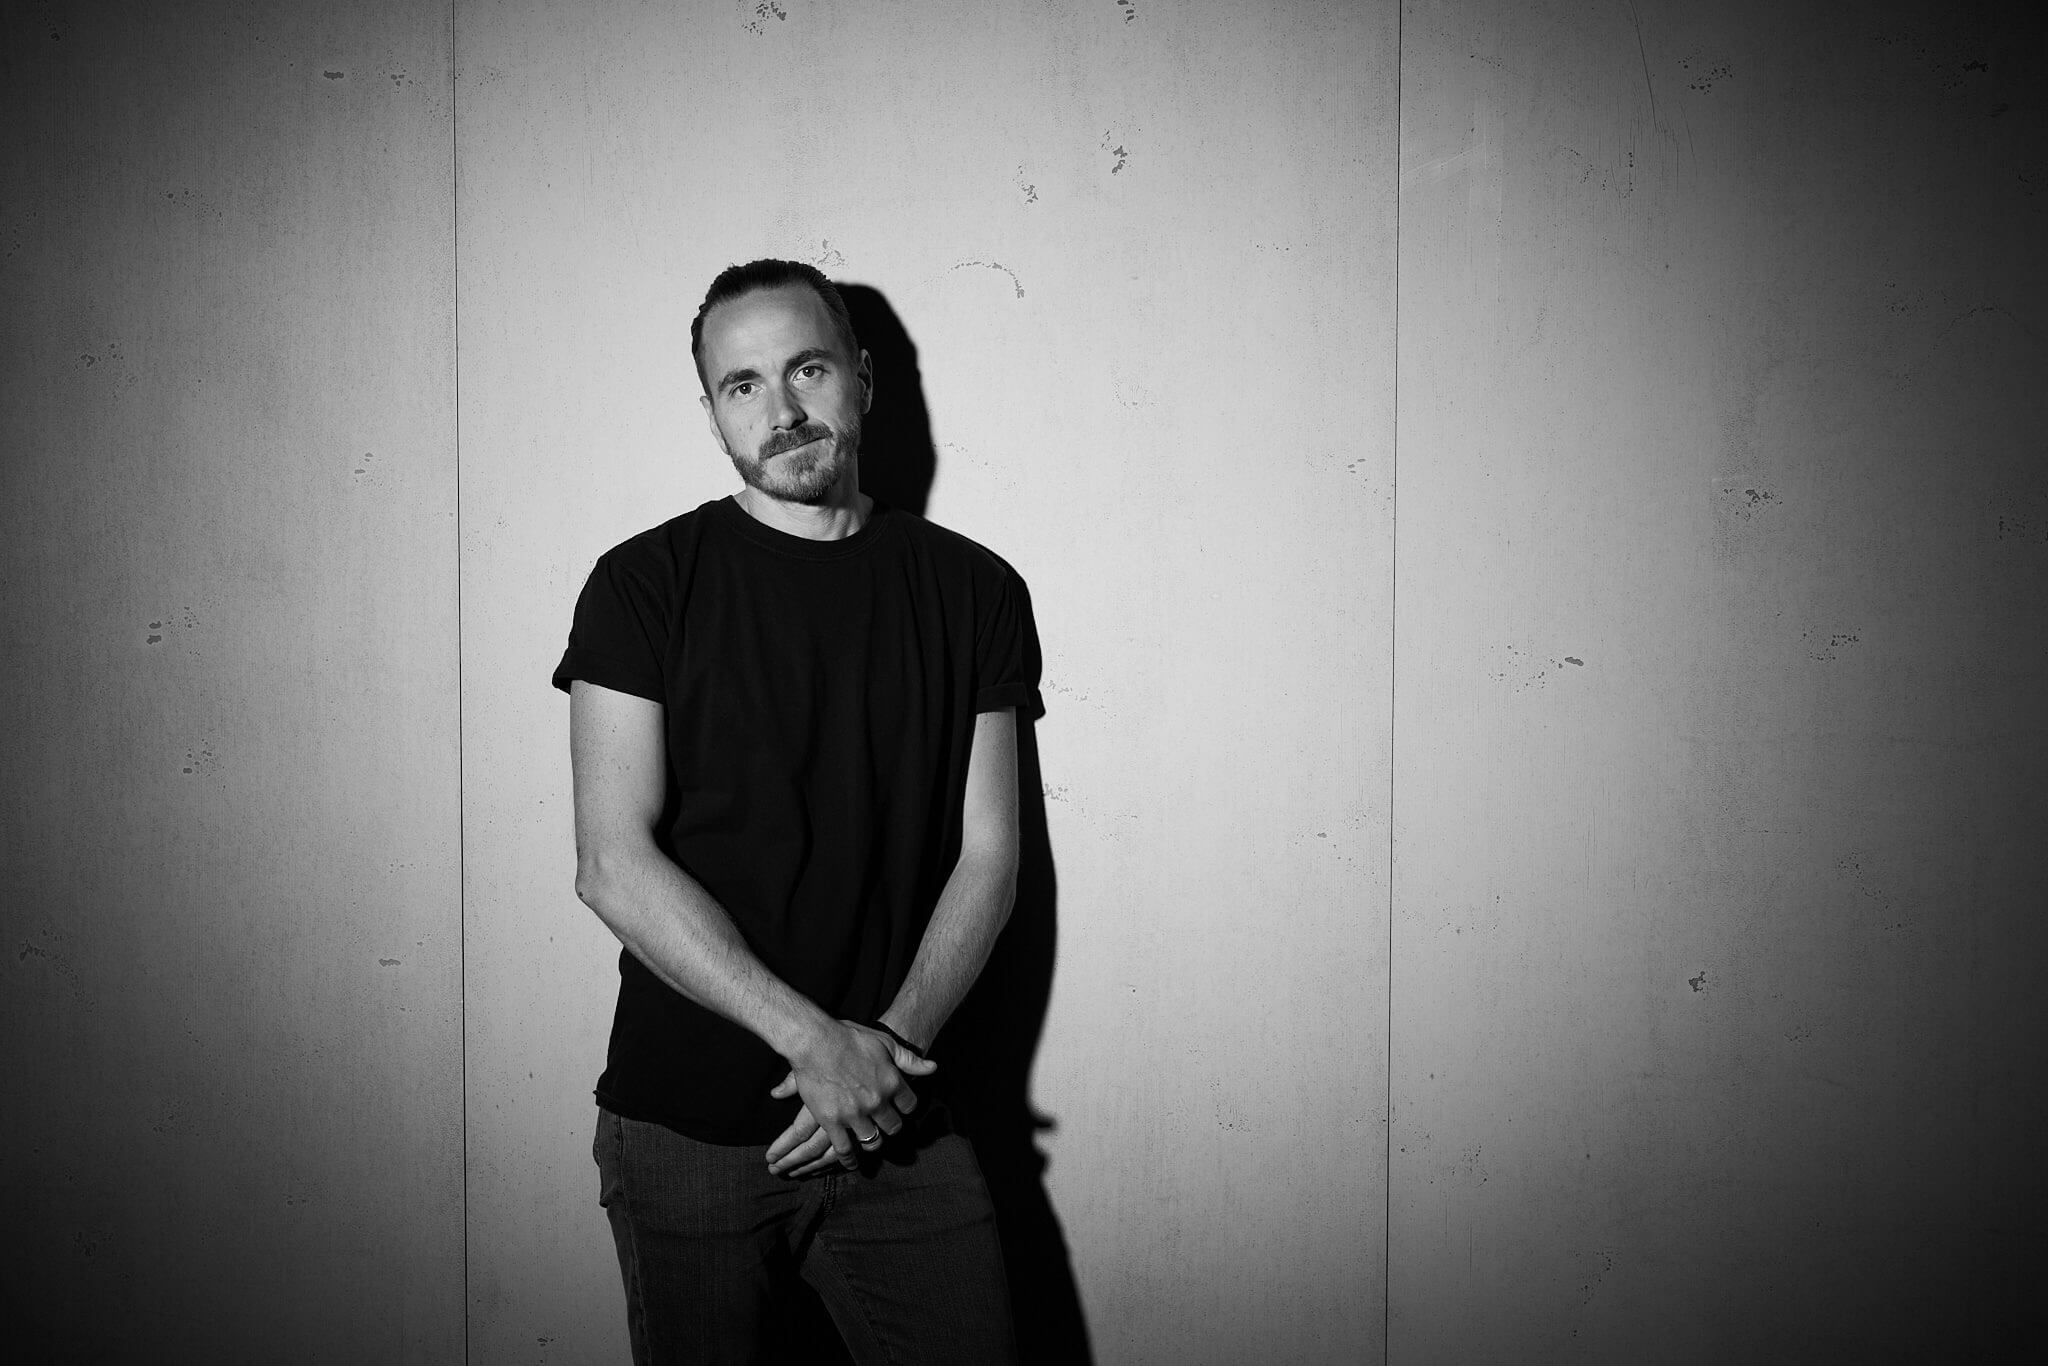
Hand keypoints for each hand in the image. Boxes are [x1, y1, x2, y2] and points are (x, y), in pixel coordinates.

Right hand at [764, 1021, 934, 1176]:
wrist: (814, 1042)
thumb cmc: (848, 1037)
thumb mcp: (884, 1042)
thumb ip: (908, 1059)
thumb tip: (932, 1068)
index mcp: (891, 1082)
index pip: (909, 1105)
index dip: (905, 1107)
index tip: (899, 1108)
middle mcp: (877, 1102)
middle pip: (893, 1126)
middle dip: (890, 1126)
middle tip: (884, 1125)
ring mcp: (855, 1115)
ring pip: (872, 1141)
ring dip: (872, 1142)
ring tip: (869, 1141)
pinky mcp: (833, 1123)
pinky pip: (845, 1149)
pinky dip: (849, 1160)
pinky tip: (851, 1163)